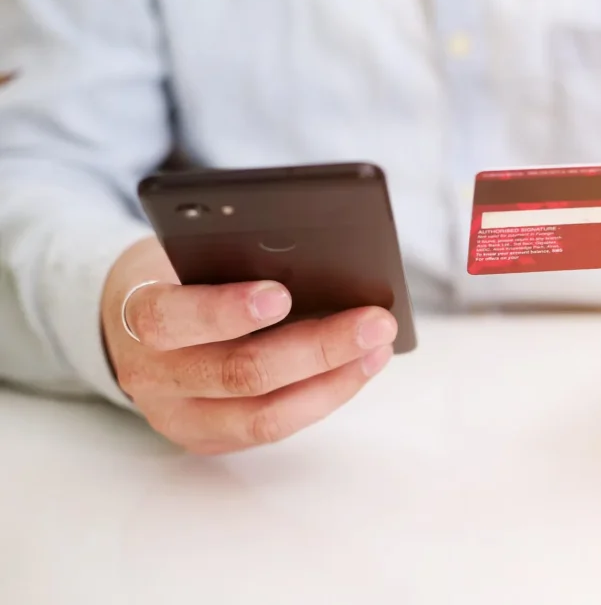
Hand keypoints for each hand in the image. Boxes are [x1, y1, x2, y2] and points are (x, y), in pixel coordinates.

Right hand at [101, 238, 396, 453]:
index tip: (282, 293)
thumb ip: (230, 259)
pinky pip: (274, 427)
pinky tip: (360, 367)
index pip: (174, 318)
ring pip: (265, 415)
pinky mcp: (209, 438)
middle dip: (317, 348)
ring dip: (334, 380)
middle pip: (239, 373)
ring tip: (379, 347)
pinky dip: (324, 396)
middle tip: (374, 321)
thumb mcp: (185, 254)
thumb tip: (318, 260)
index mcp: (138, 316)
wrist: (129, 325)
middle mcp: (154, 376)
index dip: (227, 310)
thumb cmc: (176, 276)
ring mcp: (180, 417)